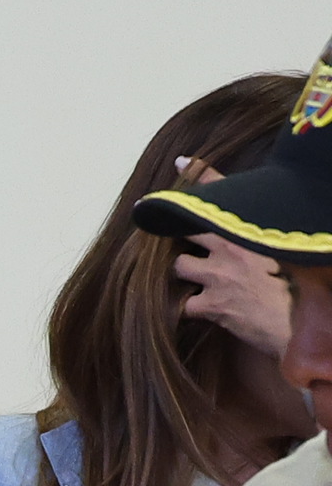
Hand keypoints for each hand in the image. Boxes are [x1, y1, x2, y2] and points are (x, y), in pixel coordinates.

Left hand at [171, 158, 295, 358]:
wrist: (307, 322)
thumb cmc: (308, 286)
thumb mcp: (296, 249)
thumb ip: (274, 236)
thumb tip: (269, 235)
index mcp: (254, 228)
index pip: (226, 191)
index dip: (202, 175)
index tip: (184, 162)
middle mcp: (231, 246)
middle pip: (189, 227)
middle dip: (182, 230)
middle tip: (180, 235)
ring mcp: (217, 275)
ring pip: (178, 265)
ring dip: (183, 271)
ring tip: (195, 277)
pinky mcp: (210, 305)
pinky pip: (182, 305)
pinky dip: (185, 308)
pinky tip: (194, 310)